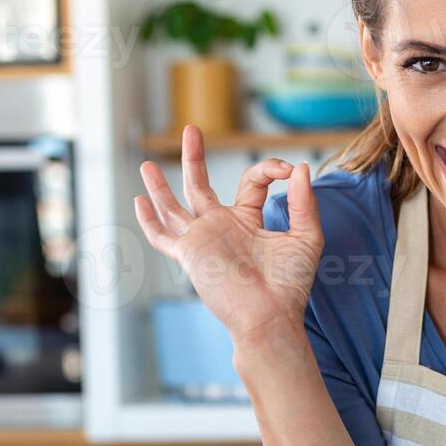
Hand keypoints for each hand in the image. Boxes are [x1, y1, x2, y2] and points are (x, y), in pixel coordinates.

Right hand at [133, 125, 322, 341]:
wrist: (270, 316)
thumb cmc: (290, 283)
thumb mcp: (306, 237)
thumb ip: (304, 203)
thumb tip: (300, 168)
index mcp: (249, 221)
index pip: (252, 182)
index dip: (270, 169)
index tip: (287, 170)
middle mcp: (222, 227)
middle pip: (201, 185)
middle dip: (194, 157)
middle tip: (191, 129)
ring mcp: (203, 239)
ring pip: (174, 207)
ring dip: (160, 186)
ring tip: (146, 164)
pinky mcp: (189, 254)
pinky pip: (163, 236)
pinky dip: (149, 220)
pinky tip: (139, 201)